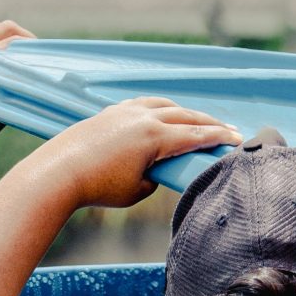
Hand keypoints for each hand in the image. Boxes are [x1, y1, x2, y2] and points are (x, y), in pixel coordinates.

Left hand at [20, 94, 240, 210]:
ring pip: (164, 105)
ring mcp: (125, 112)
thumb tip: (156, 169)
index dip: (220, 138)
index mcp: (156, 137)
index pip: (197, 135)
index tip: (238, 138)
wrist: (57, 174)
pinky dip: (158, 107)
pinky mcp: (108, 112)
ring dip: (183, 111)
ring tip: (195, 120)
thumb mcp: (136, 191)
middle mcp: (143, 118)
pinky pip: (142, 104)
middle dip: (208, 123)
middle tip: (227, 128)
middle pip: (186, 116)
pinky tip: (160, 112)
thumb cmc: (96, 187)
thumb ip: (154, 177)